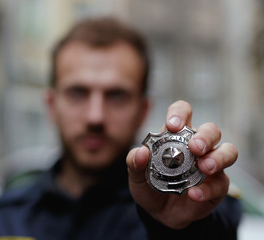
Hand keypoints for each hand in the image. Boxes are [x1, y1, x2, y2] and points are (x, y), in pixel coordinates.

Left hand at [126, 100, 237, 228]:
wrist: (158, 213)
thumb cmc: (149, 186)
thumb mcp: (136, 175)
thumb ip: (134, 162)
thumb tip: (141, 152)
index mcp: (175, 136)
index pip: (183, 113)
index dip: (180, 113)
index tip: (173, 125)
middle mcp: (197, 146)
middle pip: (211, 130)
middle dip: (205, 136)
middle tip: (195, 147)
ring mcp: (211, 164)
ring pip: (228, 151)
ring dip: (218, 157)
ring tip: (204, 167)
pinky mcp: (218, 185)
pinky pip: (221, 183)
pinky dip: (207, 189)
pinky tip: (193, 194)